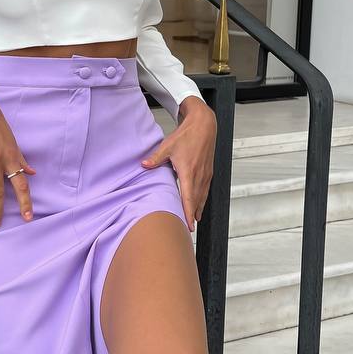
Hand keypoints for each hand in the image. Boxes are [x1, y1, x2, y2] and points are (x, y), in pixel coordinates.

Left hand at [140, 95, 214, 231]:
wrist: (204, 125)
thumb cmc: (186, 135)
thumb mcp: (168, 146)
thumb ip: (156, 158)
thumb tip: (143, 165)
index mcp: (189, 171)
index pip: (188, 198)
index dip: (189, 213)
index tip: (189, 225)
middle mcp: (199, 175)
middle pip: (196, 200)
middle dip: (193, 215)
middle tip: (189, 228)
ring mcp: (206, 173)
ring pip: (202, 195)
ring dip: (199, 208)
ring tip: (195, 220)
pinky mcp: (209, 171)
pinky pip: (206, 189)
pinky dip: (203, 198)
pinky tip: (200, 204)